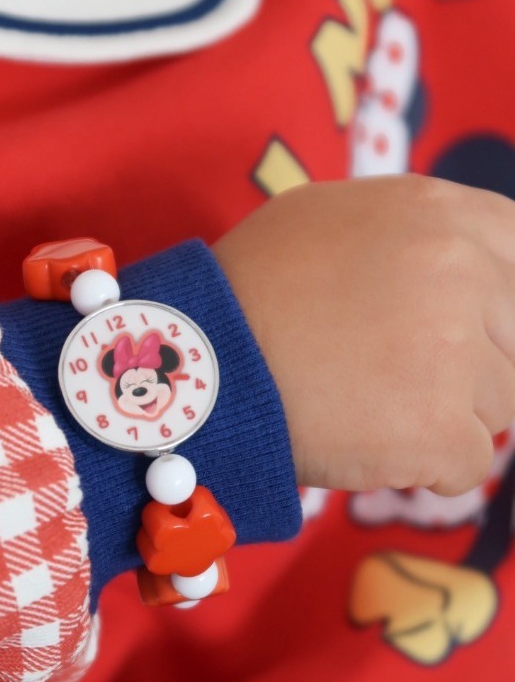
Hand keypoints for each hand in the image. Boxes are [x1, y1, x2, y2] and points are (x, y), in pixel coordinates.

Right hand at [213, 175, 514, 494]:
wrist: (197, 358)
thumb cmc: (252, 287)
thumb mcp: (328, 218)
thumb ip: (412, 231)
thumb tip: (467, 261)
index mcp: (439, 216)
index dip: (499, 304)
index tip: (472, 329)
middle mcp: (462, 273)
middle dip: (476, 364)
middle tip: (399, 372)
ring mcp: (456, 354)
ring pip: (500, 407)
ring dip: (443, 415)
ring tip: (367, 405)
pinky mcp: (437, 430)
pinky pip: (467, 464)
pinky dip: (424, 466)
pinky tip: (366, 443)